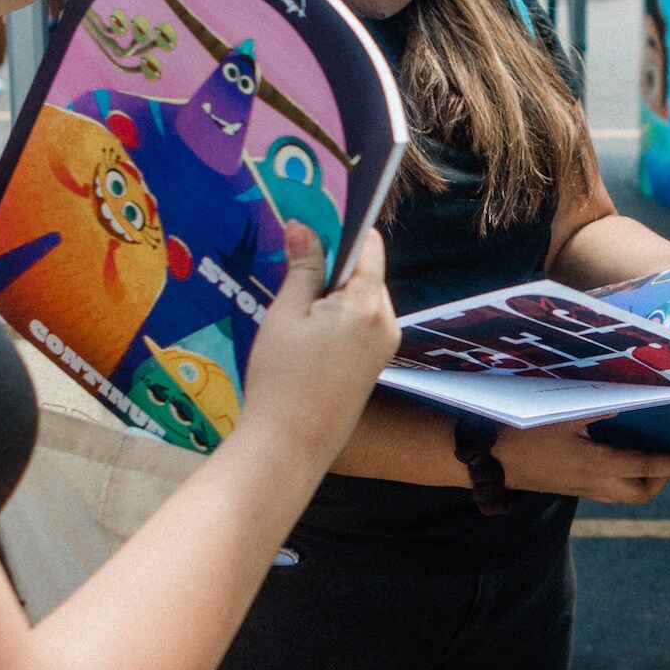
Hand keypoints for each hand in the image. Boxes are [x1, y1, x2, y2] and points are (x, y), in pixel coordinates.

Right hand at [237, 224, 396, 462]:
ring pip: (361, 299)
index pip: (368, 246)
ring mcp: (385, 346)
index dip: (342, 231)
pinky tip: (308, 336)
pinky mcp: (376, 364)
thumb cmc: (283, 379)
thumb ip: (302, 266)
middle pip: (365, 273)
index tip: (312, 226)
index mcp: (368, 305)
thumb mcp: (286, 313)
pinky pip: (361, 324)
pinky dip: (338, 319)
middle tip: (293, 273)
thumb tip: (304, 225)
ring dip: (333, 295)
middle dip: (332, 268)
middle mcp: (387, 323)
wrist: (290, 443)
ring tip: (297, 312)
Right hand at [490, 419, 669, 503]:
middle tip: (667, 456)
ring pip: (624, 494)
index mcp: (595, 464)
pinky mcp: (569, 488)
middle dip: (661, 479)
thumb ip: (599, 407)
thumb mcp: (563, 412)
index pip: (646, 467)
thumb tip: (628, 404)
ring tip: (647, 454)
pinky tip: (617, 454)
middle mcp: (593, 483)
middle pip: (640, 493)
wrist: (486, 459)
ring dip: (642, 479)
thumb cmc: (522, 432)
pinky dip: (622, 477)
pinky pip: (607, 489)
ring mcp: (580, 489)